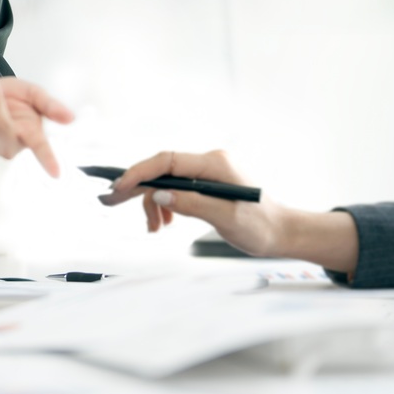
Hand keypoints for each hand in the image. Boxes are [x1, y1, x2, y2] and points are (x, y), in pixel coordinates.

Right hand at [98, 149, 358, 273]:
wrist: (283, 232)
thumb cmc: (262, 226)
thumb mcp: (227, 218)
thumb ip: (192, 204)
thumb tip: (158, 197)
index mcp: (215, 163)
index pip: (167, 161)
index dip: (140, 172)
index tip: (120, 188)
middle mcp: (209, 162)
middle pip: (162, 168)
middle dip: (136, 185)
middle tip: (111, 201)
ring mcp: (207, 172)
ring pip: (166, 182)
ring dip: (153, 204)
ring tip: (155, 229)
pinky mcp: (206, 184)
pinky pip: (175, 189)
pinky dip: (165, 206)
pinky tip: (165, 223)